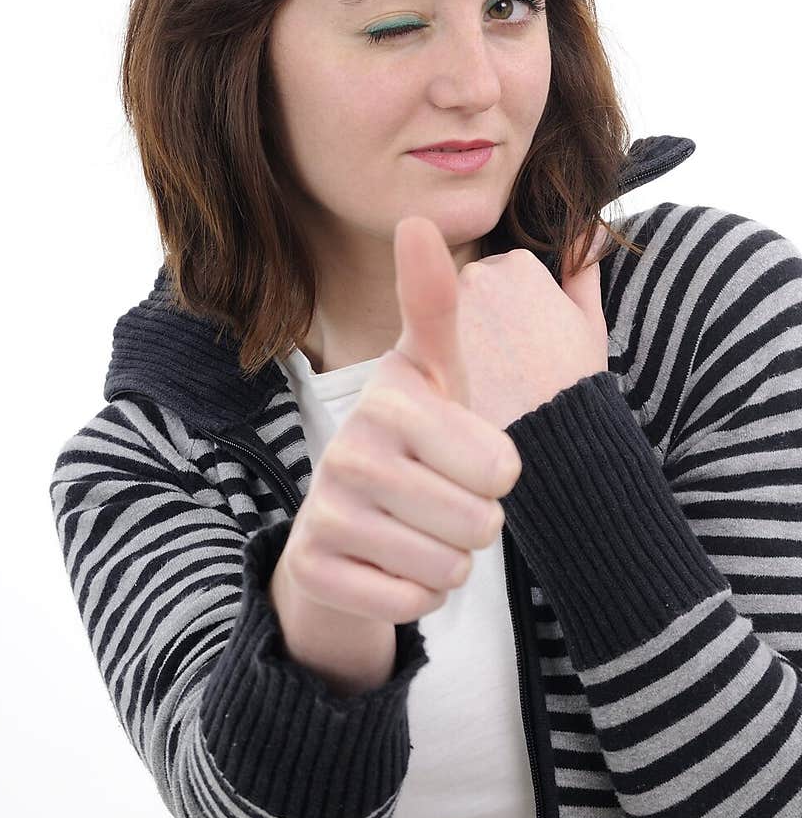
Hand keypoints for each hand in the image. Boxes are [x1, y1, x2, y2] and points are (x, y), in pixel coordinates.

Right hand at [280, 219, 520, 624]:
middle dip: (479, 521)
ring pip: (450, 566)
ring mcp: (327, 506)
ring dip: (450, 559)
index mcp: (394, 395)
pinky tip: (392, 563)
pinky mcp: (316, 565)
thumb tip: (419, 215)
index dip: (501, 472)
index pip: (499, 463)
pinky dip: (417, 595)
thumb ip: (437, 303)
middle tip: (447, 497)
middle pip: (483, 521)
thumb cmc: (417, 440)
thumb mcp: (436, 372)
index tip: (466, 452)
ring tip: (421, 527)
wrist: (345, 525)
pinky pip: (413, 603)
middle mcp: (352, 444)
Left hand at [398, 217, 609, 430]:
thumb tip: (587, 233)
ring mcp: (446, 307)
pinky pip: (427, 343)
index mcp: (519, 264)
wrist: (545, 437)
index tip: (531, 345)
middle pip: (475, 293)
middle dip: (487, 319)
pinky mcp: (420, 340)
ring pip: (449, 316)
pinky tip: (469, 386)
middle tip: (509, 363)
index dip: (519, 315)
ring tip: (490, 377)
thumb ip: (583, 272)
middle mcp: (478, 273)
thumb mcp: (590, 324)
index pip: (506, 279)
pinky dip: (443, 360)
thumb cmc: (571, 384)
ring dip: (464, 337)